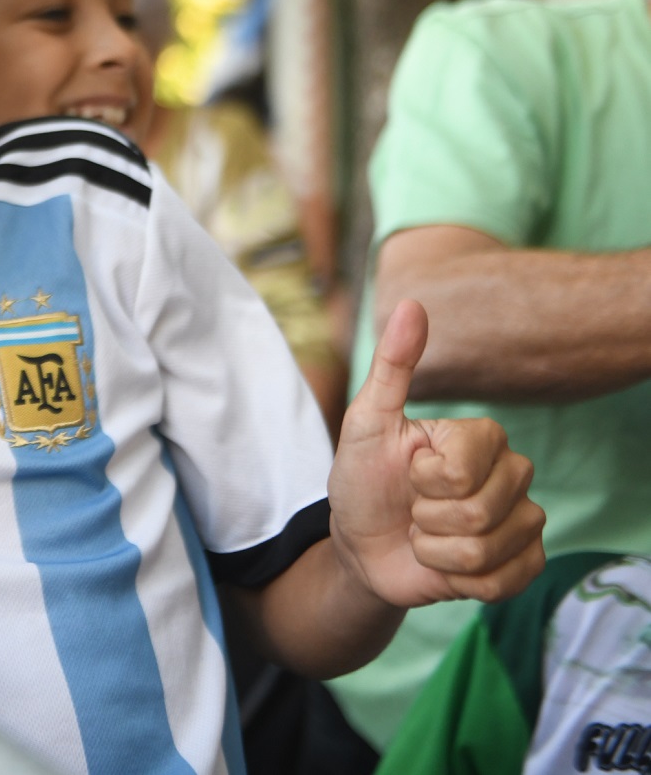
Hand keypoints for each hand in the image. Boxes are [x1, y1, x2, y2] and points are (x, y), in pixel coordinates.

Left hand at [328, 299, 545, 606]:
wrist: (361, 546)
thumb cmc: (362, 480)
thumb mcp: (366, 422)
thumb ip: (392, 365)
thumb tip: (412, 302)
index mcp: (482, 436)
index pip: (466, 468)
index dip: (425, 480)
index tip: (409, 474)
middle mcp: (513, 474)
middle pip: (481, 510)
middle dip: (429, 519)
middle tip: (415, 510)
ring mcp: (523, 521)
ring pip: (488, 550)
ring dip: (438, 552)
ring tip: (426, 536)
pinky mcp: (524, 565)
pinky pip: (502, 582)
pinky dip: (457, 580)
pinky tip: (446, 565)